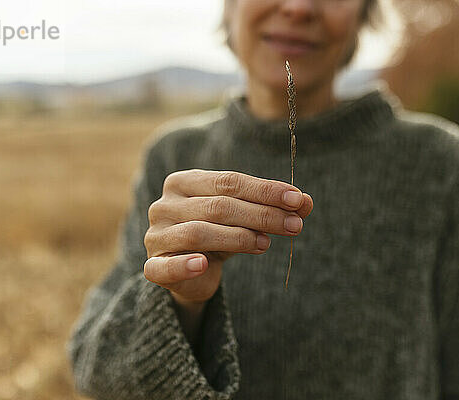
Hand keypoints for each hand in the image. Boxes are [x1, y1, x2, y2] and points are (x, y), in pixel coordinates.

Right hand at [143, 169, 313, 305]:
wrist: (191, 273)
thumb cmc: (218, 235)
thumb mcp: (244, 219)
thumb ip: (270, 208)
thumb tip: (306, 201)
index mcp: (183, 183)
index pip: (228, 182)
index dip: (265, 191)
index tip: (298, 200)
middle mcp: (164, 205)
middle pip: (218, 206)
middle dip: (261, 214)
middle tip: (295, 225)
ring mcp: (156, 236)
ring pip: (198, 232)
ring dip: (238, 238)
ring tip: (266, 244)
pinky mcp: (152, 267)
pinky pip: (166, 266)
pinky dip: (185, 264)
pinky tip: (205, 265)